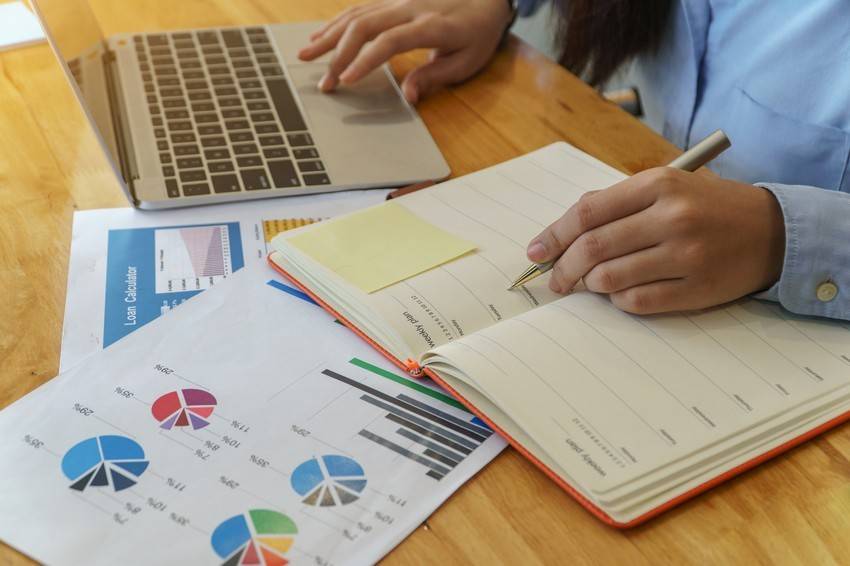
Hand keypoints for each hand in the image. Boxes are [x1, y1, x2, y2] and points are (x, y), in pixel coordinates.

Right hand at [298, 0, 511, 102]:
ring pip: (357, 14)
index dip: (365, 60)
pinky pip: (360, 8)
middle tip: (324, 82)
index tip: (347, 81)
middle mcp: (410, 8)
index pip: (390, 42)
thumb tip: (408, 97)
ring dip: (329, 36)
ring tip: (305, 56)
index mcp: (431, 26)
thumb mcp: (467, 61)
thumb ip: (435, 77)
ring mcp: (399, 0)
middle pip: (365, 25)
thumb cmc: (479, 33)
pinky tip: (321, 36)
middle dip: (339, 54)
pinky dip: (338, 23)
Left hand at [526, 168, 785, 313]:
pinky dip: (618, 301)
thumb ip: (616, 203)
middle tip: (554, 280)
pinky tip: (620, 293)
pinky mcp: (697, 288)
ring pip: (610, 278)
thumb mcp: (666, 187)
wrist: (773, 230)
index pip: (588, 212)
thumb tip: (562, 231)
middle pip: (593, 247)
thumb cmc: (707, 207)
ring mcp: (686, 255)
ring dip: (589, 285)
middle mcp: (671, 217)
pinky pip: (637, 301)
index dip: (554, 235)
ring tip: (589, 284)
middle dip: (563, 268)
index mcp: (658, 184)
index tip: (535, 252)